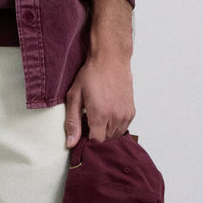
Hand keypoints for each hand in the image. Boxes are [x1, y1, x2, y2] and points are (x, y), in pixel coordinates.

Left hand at [64, 0, 134, 146]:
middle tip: (87, 121)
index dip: (87, 140)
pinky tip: (107, 113)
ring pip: (115, 135)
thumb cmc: (90, 75)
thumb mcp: (75, 97)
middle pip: (105, 140)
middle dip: (95, 135)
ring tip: (96, 116)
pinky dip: (114, 125)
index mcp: (100, 115)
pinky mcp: (131, 111)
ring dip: (105, 131)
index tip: (81, 132)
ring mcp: (126, 114)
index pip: (95, 142)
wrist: (111, 58)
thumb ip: (73, 122)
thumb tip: (70, 144)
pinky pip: (123, 127)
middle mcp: (115, 117)